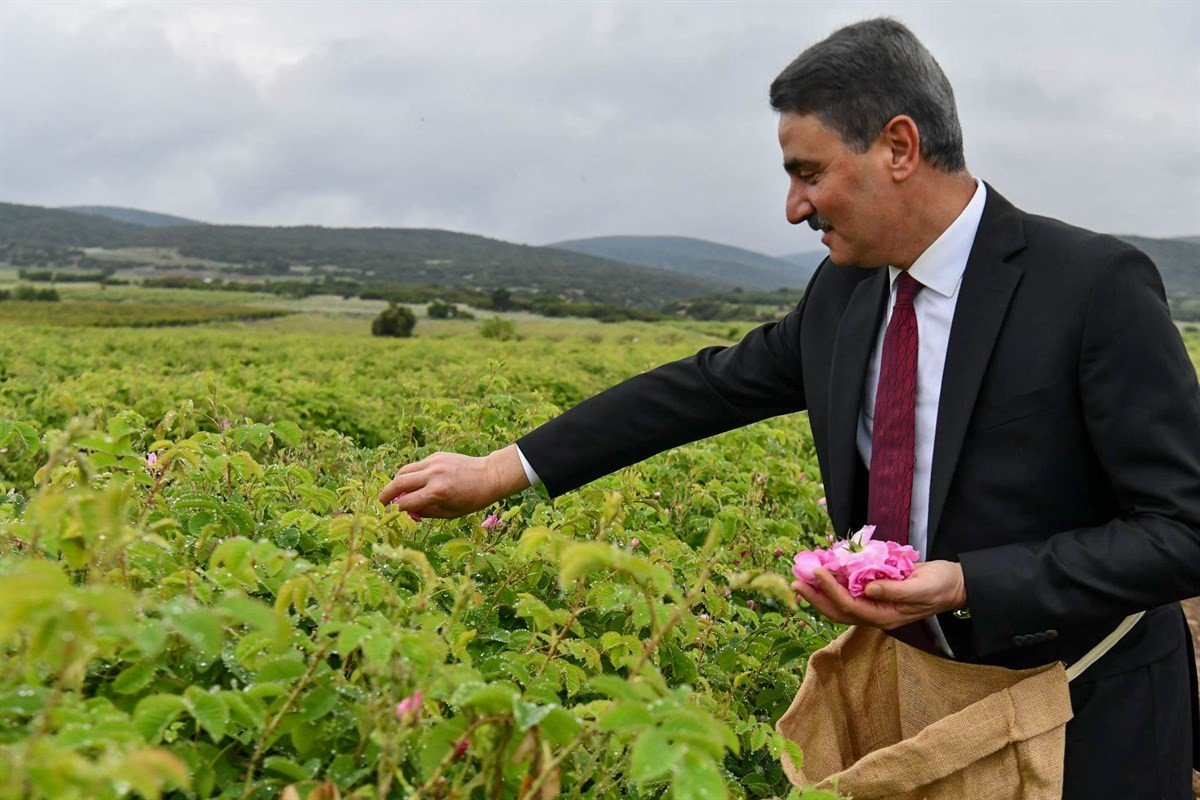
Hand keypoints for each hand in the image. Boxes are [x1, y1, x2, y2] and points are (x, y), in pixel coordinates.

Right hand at [377, 444, 530, 518]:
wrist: (490, 475)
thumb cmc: (472, 499)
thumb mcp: (450, 513)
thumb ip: (425, 512)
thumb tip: (405, 511)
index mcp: (437, 492)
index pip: (406, 502)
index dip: (395, 510)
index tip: (388, 515)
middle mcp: (433, 475)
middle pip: (399, 482)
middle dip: (386, 494)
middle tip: (380, 503)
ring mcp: (434, 462)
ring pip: (404, 471)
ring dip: (396, 482)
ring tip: (395, 492)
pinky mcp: (436, 455)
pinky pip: (417, 465)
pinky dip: (411, 474)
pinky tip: (414, 482)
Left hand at [790, 560, 966, 629]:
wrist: (954, 584)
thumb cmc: (940, 586)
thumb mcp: (921, 587)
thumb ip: (895, 590)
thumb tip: (868, 589)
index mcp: (885, 616)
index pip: (850, 606)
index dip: (830, 591)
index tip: (817, 572)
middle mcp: (875, 614)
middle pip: (837, 610)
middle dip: (815, 597)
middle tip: (794, 581)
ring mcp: (874, 605)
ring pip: (840, 603)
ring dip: (820, 591)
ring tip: (801, 577)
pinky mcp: (875, 593)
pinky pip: (849, 591)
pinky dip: (835, 582)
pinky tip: (824, 570)